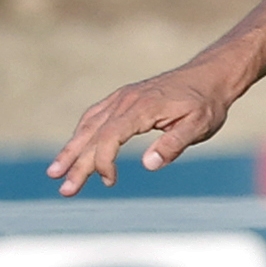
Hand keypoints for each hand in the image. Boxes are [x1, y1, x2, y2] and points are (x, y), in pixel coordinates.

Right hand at [47, 57, 246, 194]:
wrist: (209, 76)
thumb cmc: (206, 104)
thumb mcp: (199, 126)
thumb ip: (174, 144)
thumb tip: (148, 164)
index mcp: (141, 108)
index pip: (110, 137)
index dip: (103, 161)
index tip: (110, 182)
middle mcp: (125, 101)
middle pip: (92, 134)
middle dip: (75, 163)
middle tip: (65, 190)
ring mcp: (121, 98)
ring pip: (88, 125)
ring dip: (71, 150)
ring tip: (56, 172)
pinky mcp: (122, 99)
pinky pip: (94, 117)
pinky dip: (81, 134)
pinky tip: (75, 148)